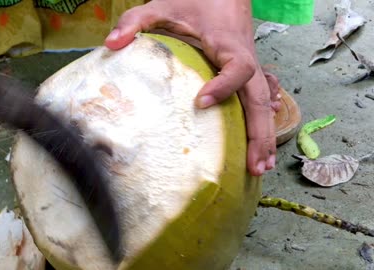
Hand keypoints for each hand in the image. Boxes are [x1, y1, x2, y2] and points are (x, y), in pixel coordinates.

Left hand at [105, 0, 276, 175]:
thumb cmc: (193, 2)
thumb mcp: (161, 6)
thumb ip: (136, 21)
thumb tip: (111, 44)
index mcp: (227, 44)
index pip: (237, 67)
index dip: (224, 86)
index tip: (201, 103)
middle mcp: (245, 60)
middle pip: (260, 98)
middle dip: (259, 132)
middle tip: (255, 165)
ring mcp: (250, 69)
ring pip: (264, 104)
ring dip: (265, 136)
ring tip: (261, 168)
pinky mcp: (247, 76)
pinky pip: (261, 102)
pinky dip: (263, 126)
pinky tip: (262, 150)